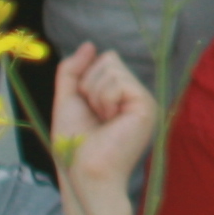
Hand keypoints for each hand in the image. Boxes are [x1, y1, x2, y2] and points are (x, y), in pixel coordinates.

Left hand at [48, 42, 157, 197]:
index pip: (105, 60)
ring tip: (102, 120)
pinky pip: (118, 82)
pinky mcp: (146, 105)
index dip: (86, 78)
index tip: (86, 106)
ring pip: (112, 68)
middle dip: (90, 85)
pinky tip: (110, 120)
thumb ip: (73, 71)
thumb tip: (89, 44)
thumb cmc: (75, 144)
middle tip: (95, 115)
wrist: (84, 170)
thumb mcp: (68, 100)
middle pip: (109, 59)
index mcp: (120, 94)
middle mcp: (135, 94)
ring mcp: (143, 99)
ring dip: (96, 95)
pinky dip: (105, 100)